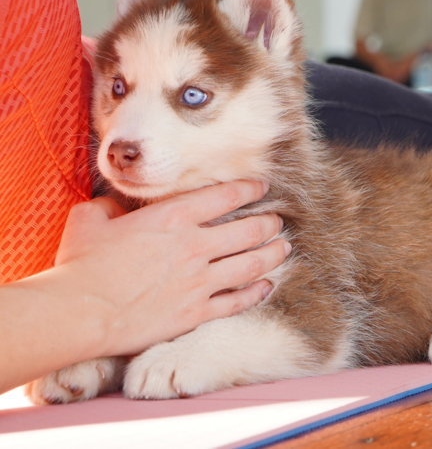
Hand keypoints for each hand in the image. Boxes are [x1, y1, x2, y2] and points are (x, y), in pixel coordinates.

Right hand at [54, 180, 288, 356]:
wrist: (80, 312)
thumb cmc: (81, 264)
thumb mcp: (90, 220)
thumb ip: (109, 207)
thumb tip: (114, 208)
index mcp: (173, 218)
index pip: (225, 196)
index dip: (249, 188)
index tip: (263, 186)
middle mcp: (195, 246)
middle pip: (249, 230)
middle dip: (269, 223)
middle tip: (278, 221)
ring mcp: (199, 282)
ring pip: (251, 265)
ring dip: (272, 255)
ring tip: (284, 248)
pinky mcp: (196, 313)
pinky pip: (237, 302)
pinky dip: (257, 293)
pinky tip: (268, 286)